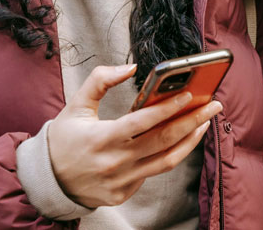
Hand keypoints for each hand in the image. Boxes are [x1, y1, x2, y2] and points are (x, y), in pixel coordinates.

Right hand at [47, 64, 222, 207]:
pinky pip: (152, 173)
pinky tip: (179, 140)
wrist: (48, 181)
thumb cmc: (64, 139)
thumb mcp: (76, 105)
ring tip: (204, 122)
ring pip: (166, 161)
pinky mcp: (123, 194)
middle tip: (214, 105)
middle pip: (164, 141)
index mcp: (102, 138)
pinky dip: (168, 155)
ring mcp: (121, 181)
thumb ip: (100, 80)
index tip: (189, 95)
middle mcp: (115, 162)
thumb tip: (130, 68)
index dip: (168, 108)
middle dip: (194, 120)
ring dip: (190, 141)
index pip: (143, 122)